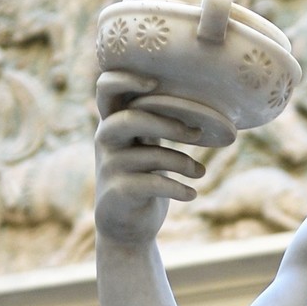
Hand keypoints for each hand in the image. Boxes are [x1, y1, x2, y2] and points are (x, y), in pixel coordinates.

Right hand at [94, 75, 204, 246]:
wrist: (126, 226)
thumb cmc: (142, 177)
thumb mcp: (145, 145)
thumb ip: (155, 120)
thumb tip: (197, 101)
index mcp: (113, 121)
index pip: (106, 88)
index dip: (125, 79)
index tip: (156, 82)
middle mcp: (106, 140)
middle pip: (130, 119)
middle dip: (167, 124)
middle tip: (198, 133)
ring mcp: (110, 166)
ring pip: (150, 155)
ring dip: (183, 163)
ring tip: (200, 172)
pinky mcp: (118, 191)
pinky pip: (153, 183)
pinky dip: (178, 188)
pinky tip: (192, 194)